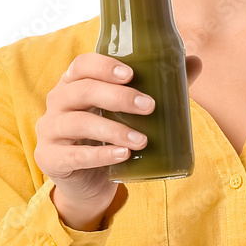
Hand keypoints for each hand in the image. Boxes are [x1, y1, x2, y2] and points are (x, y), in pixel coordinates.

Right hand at [34, 52, 201, 225]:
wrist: (89, 183)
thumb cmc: (110, 136)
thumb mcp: (130, 112)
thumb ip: (161, 87)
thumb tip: (196, 61)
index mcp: (74, 83)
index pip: (81, 65)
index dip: (103, 66)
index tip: (131, 74)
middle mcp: (57, 102)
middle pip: (82, 91)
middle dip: (118, 97)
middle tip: (150, 106)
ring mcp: (49, 131)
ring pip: (78, 122)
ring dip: (114, 130)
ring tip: (143, 140)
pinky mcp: (49, 158)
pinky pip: (74, 155)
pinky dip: (100, 155)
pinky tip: (123, 155)